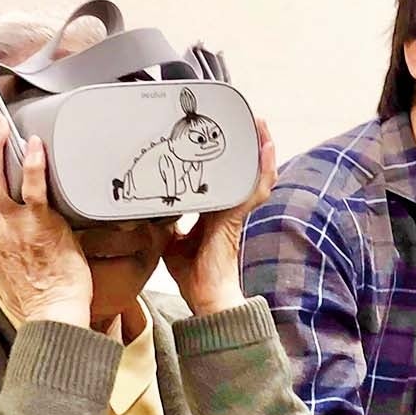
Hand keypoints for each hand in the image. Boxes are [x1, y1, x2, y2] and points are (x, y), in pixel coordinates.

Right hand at [0, 115, 91, 325]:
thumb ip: (10, 244)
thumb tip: (19, 232)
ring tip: (0, 124)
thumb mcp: (11, 267)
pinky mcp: (38, 225)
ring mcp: (13, 225)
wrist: (51, 312)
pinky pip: (33, 189)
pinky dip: (32, 165)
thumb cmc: (37, 294)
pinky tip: (34, 146)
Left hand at [164, 116, 276, 316]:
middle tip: (246, 119)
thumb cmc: (193, 274)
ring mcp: (235, 212)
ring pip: (253, 175)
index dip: (224, 159)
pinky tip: (266, 149)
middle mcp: (228, 209)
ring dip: (258, 149)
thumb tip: (149, 208)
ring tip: (260, 124)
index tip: (220, 137)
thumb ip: (166, 221)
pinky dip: (262, 169)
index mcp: (213, 213)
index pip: (220, 179)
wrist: (206, 295)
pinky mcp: (236, 216)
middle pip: (242, 171)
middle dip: (246, 146)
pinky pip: (254, 189)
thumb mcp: (170, 239)